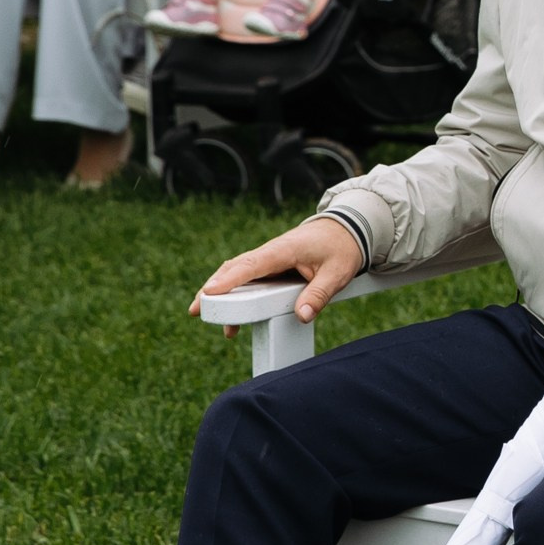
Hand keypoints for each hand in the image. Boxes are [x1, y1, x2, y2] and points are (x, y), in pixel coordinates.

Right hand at [197, 212, 365, 325]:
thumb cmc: (342, 247)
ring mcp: (269, 258)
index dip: (230, 279)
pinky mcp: (272, 265)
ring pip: (237, 272)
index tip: (211, 292)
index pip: (252, 265)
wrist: (347, 228)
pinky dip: (234, 290)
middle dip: (213, 287)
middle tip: (196, 309)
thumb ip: (319, 295)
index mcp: (284, 250)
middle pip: (235, 268)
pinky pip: (248, 276)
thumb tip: (302, 316)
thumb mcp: (337, 273)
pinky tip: (230, 312)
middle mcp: (271, 252)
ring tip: (204, 313)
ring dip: (220, 290)